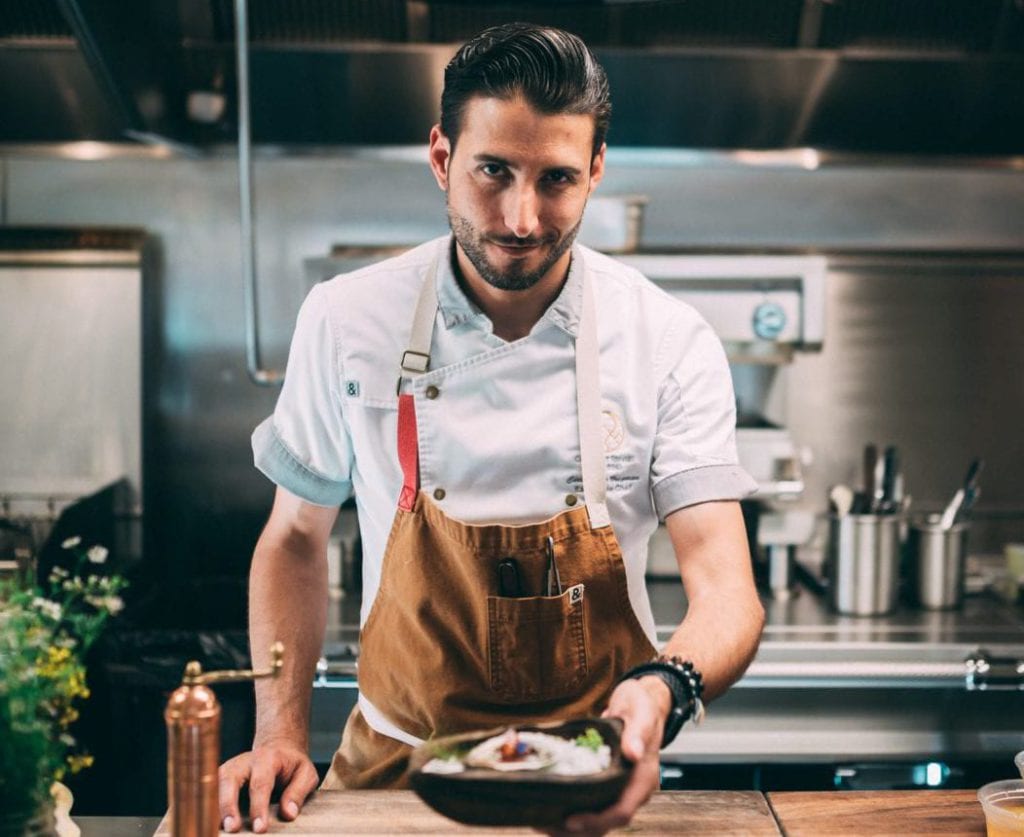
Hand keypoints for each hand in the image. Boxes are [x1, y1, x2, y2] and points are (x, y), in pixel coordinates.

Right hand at [218, 740, 318, 833]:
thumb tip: (288, 813)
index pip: (260, 784)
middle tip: (232, 828)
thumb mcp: (306, 774)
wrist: (278, 748)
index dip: (258, 807)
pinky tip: (213, 822)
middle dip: (228, 805)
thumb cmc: (292, 765)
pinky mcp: (222, 777)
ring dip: (215, 806)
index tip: (260, 828)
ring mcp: (230, 767)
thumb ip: (298, 792)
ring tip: (218, 829)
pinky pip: (211, 790)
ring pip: (215, 782)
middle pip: (230, 779)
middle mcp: (245, 761)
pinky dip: (210, 806)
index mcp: (268, 759)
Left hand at [544, 677, 667, 835]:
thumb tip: (633, 753)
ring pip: (597, 819)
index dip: (597, 820)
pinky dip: (572, 809)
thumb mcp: (641, 711)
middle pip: (606, 822)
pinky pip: (592, 805)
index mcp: (643, 778)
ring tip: (542, 822)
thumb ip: (638, 732)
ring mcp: (621, 788)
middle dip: (577, 828)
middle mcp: (633, 790)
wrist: (642, 702)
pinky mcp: (609, 784)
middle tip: (545, 824)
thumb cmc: (641, 705)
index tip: (570, 820)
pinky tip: (550, 810)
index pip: (622, 811)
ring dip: (571, 827)